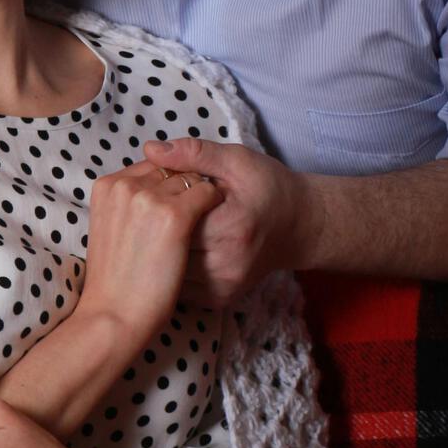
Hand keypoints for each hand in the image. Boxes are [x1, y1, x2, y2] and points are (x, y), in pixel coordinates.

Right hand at [80, 165, 222, 344]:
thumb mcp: (108, 231)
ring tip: (202, 222)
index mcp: (106, 186)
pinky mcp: (174, 215)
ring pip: (189, 178)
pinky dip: (215, 203)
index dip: (162, 186)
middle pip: (167, 170)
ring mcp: (149, 199)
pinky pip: (207, 192)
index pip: (146, 167)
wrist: (113, 316)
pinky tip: (214, 223)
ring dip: (199, 195)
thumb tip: (134, 176)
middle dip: (181, 187)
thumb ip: (122, 202)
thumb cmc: (110, 280)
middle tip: (186, 217)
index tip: (169, 209)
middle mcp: (125, 185)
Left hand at [141, 138, 315, 303]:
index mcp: (231, 227)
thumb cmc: (267, 187)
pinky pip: (179, 285)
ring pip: (169, 269)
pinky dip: (172, 266)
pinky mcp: (218, 299)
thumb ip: (193, 153)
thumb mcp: (236, 160)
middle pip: (168, 245)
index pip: (173, 217)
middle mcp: (228, 264)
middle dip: (156, 226)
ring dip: (161, 249)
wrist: (297, 226)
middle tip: (157, 208)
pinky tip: (175, 248)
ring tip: (164, 227)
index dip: (159, 200)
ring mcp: (223, 287)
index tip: (162, 188)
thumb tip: (150, 148)